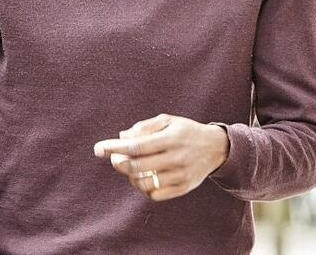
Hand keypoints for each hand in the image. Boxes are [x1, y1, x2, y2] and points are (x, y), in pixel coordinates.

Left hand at [93, 114, 229, 201]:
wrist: (216, 148)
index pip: (137, 145)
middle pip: (138, 166)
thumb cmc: (185, 131)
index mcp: (172, 138)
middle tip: (113, 158)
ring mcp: (181, 175)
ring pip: (144, 183)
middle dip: (119, 163)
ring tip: (129, 167)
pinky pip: (155, 194)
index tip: (98, 148)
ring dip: (130, 176)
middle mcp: (177, 158)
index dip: (115, 148)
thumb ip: (144, 127)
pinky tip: (141, 177)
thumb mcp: (168, 121)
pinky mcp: (184, 188)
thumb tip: (121, 137)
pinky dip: (142, 187)